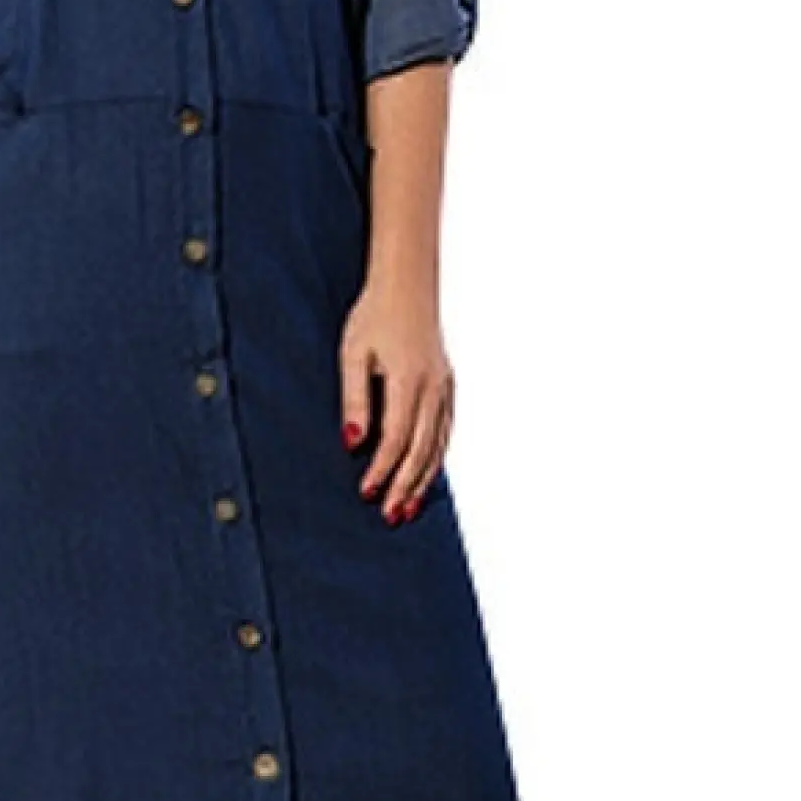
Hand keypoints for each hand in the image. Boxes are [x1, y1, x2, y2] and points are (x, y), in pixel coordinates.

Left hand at [339, 279, 453, 522]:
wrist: (407, 286)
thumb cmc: (374, 316)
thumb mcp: (352, 355)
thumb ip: (355, 401)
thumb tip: (352, 443)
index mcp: (409, 380)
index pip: (396, 439)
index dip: (381, 469)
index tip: (366, 491)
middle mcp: (434, 388)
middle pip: (421, 449)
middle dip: (405, 485)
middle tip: (390, 515)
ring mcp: (445, 387)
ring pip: (438, 444)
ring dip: (424, 478)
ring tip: (408, 506)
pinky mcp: (448, 386)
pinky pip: (446, 430)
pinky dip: (436, 457)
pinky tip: (425, 474)